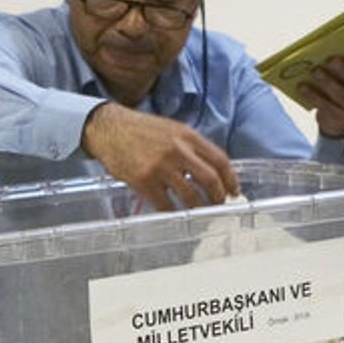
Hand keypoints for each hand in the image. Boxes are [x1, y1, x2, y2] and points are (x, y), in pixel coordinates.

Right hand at [81, 102, 239, 210]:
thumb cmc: (140, 129)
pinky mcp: (144, 181)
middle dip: (218, 197)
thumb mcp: (171, 129)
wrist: (109, 129)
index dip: (230, 178)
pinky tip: (174, 214)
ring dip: (198, 208)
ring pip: (190, 196)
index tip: (234, 190)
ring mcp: (161, 167)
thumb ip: (191, 146)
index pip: (219, 159)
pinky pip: (165, 205)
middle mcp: (178, 151)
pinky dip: (173, 213)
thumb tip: (209, 168)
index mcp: (187, 136)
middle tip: (218, 205)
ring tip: (198, 212)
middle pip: (210, 180)